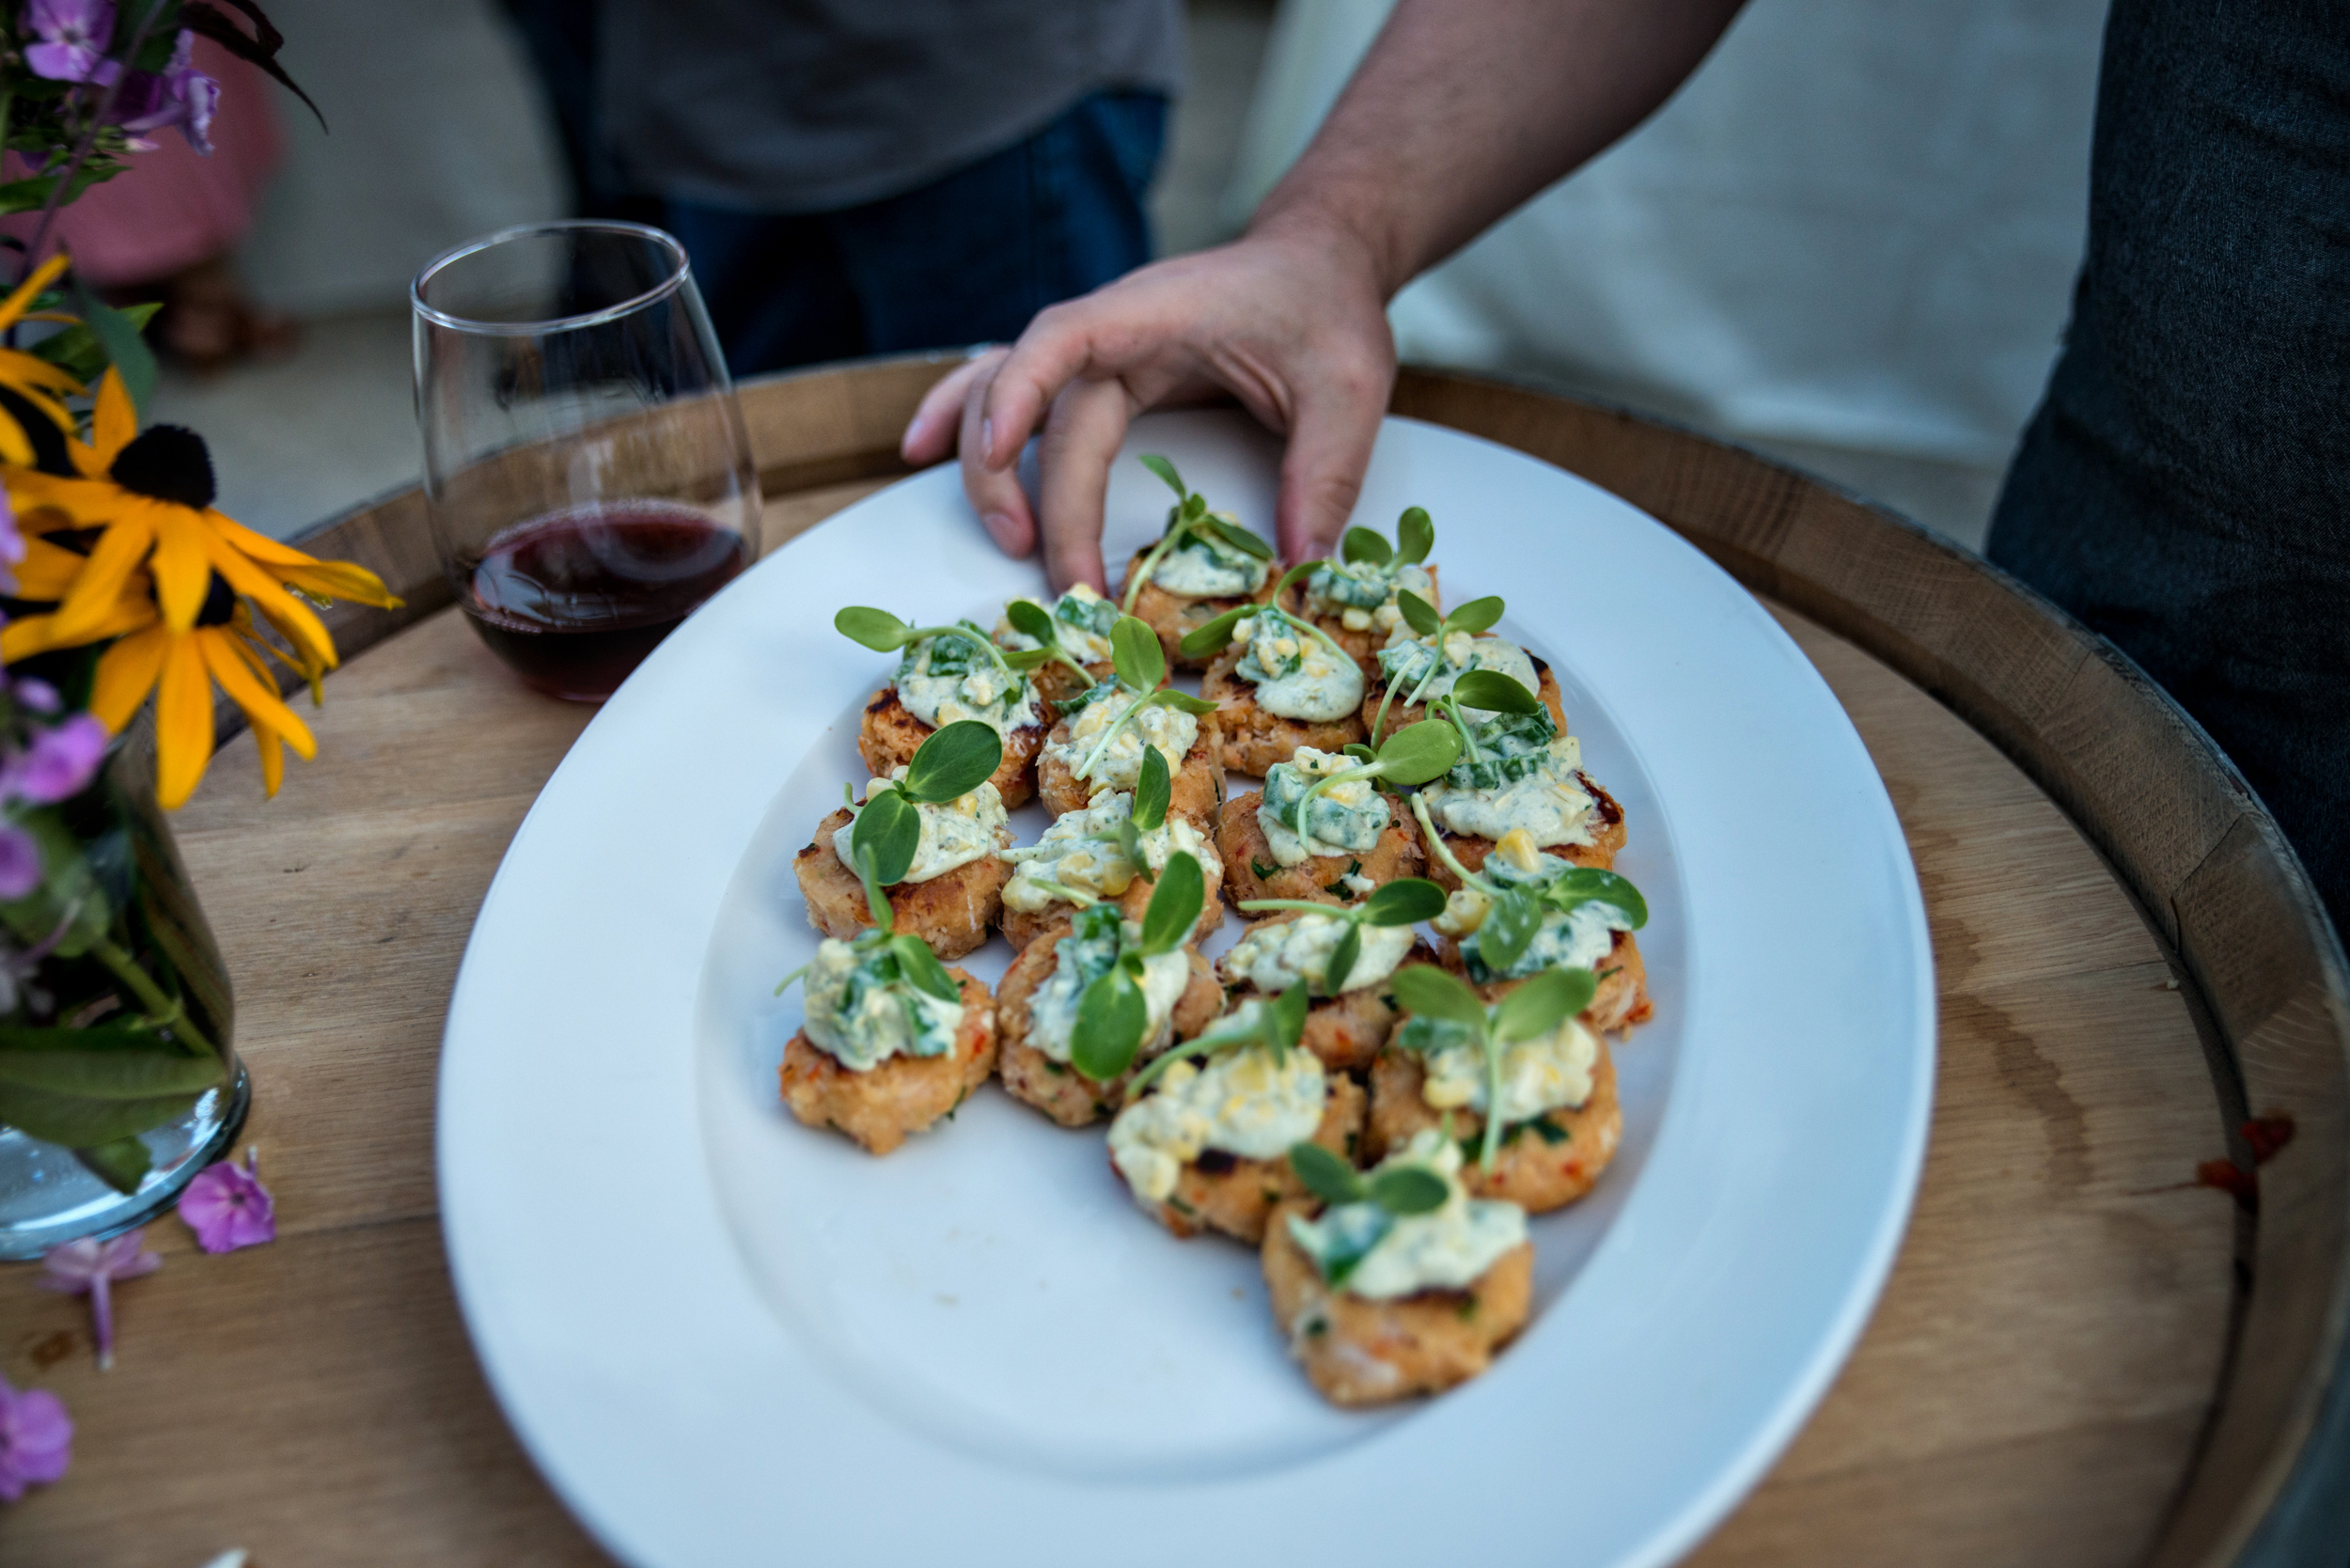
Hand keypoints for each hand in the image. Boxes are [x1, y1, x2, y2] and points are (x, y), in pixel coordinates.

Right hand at [899, 214, 1396, 592]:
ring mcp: (1097, 348)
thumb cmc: (1326, 308)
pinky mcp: (1099, 372)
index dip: (1019, 393)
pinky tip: (924, 453)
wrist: (1317, 260)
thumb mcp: (1350, 387)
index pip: (1063, 339)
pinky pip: (1017, 391)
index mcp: (1157, 313)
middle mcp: (1110, 327)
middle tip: (1058, 578)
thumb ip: (1327, 470)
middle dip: (1028, 491)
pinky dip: (971, 422)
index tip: (997, 454)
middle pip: (1033, 401)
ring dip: (986, 466)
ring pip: (1004, 393)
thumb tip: (1304, 563)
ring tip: (1005, 540)